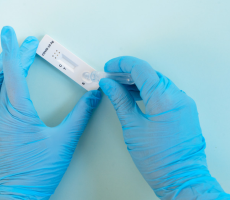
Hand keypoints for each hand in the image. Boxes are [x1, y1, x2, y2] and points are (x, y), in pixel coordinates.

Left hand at [0, 27, 100, 199]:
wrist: (17, 195)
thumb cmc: (38, 171)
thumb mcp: (64, 141)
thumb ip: (81, 116)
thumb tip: (94, 97)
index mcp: (17, 113)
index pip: (14, 73)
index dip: (15, 50)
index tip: (14, 35)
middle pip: (4, 75)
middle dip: (15, 56)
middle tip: (27, 46)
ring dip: (3, 69)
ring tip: (15, 59)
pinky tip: (3, 85)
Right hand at [99, 56, 228, 198]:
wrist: (180, 177)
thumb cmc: (159, 159)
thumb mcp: (133, 127)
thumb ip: (120, 101)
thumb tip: (109, 85)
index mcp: (164, 99)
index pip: (141, 69)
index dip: (122, 64)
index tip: (109, 67)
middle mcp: (177, 97)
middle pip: (149, 73)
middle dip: (128, 73)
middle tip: (111, 78)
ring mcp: (183, 102)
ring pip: (157, 82)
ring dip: (137, 82)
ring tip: (119, 87)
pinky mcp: (183, 109)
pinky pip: (164, 92)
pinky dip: (148, 91)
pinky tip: (135, 95)